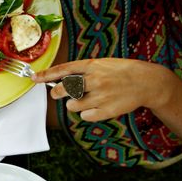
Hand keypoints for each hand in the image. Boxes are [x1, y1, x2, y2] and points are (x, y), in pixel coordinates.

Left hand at [33, 58, 180, 121]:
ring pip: (72, 105)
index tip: (34, 78)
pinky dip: (87, 113)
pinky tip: (96, 107)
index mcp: (93, 65)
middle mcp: (95, 79)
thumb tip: (60, 81)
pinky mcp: (106, 109)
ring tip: (89, 99)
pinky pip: (84, 116)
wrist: (147, 82)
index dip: (47, 75)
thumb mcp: (103, 64)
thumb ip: (83, 71)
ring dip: (75, 104)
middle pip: (64, 89)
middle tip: (60, 93)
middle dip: (58, 93)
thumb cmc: (121, 72)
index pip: (64, 69)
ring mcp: (101, 95)